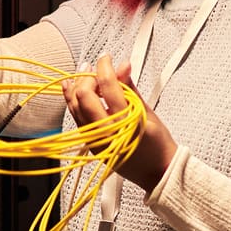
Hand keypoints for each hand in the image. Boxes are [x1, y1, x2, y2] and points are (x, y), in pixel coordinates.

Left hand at [62, 54, 178, 190]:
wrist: (158, 172)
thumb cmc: (158, 144)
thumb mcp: (148, 112)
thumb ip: (131, 89)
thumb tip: (122, 66)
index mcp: (126, 122)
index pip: (108, 86)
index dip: (105, 66)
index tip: (107, 58)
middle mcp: (108, 132)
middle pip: (85, 96)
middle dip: (87, 77)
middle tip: (94, 67)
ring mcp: (96, 140)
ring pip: (75, 108)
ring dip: (76, 87)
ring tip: (83, 74)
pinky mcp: (91, 145)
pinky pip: (76, 119)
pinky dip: (72, 102)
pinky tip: (72, 90)